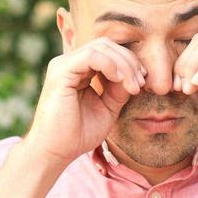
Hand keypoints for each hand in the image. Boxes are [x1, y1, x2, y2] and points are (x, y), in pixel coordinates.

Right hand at [22, 36, 146, 166]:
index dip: (129, 62)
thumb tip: (135, 74)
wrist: (55, 152)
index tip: (142, 82)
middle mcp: (69, 63)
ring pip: (101, 47)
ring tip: (133, 86)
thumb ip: (119, 89)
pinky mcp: (61, 71)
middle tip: (141, 84)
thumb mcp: (107, 108)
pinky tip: (120, 80)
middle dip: (129, 61)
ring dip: (124, 64)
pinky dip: (111, 65)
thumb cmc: (77, 134)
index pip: (107, 52)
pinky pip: (91, 56)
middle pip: (106, 45)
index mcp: (78, 70)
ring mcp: (63, 65)